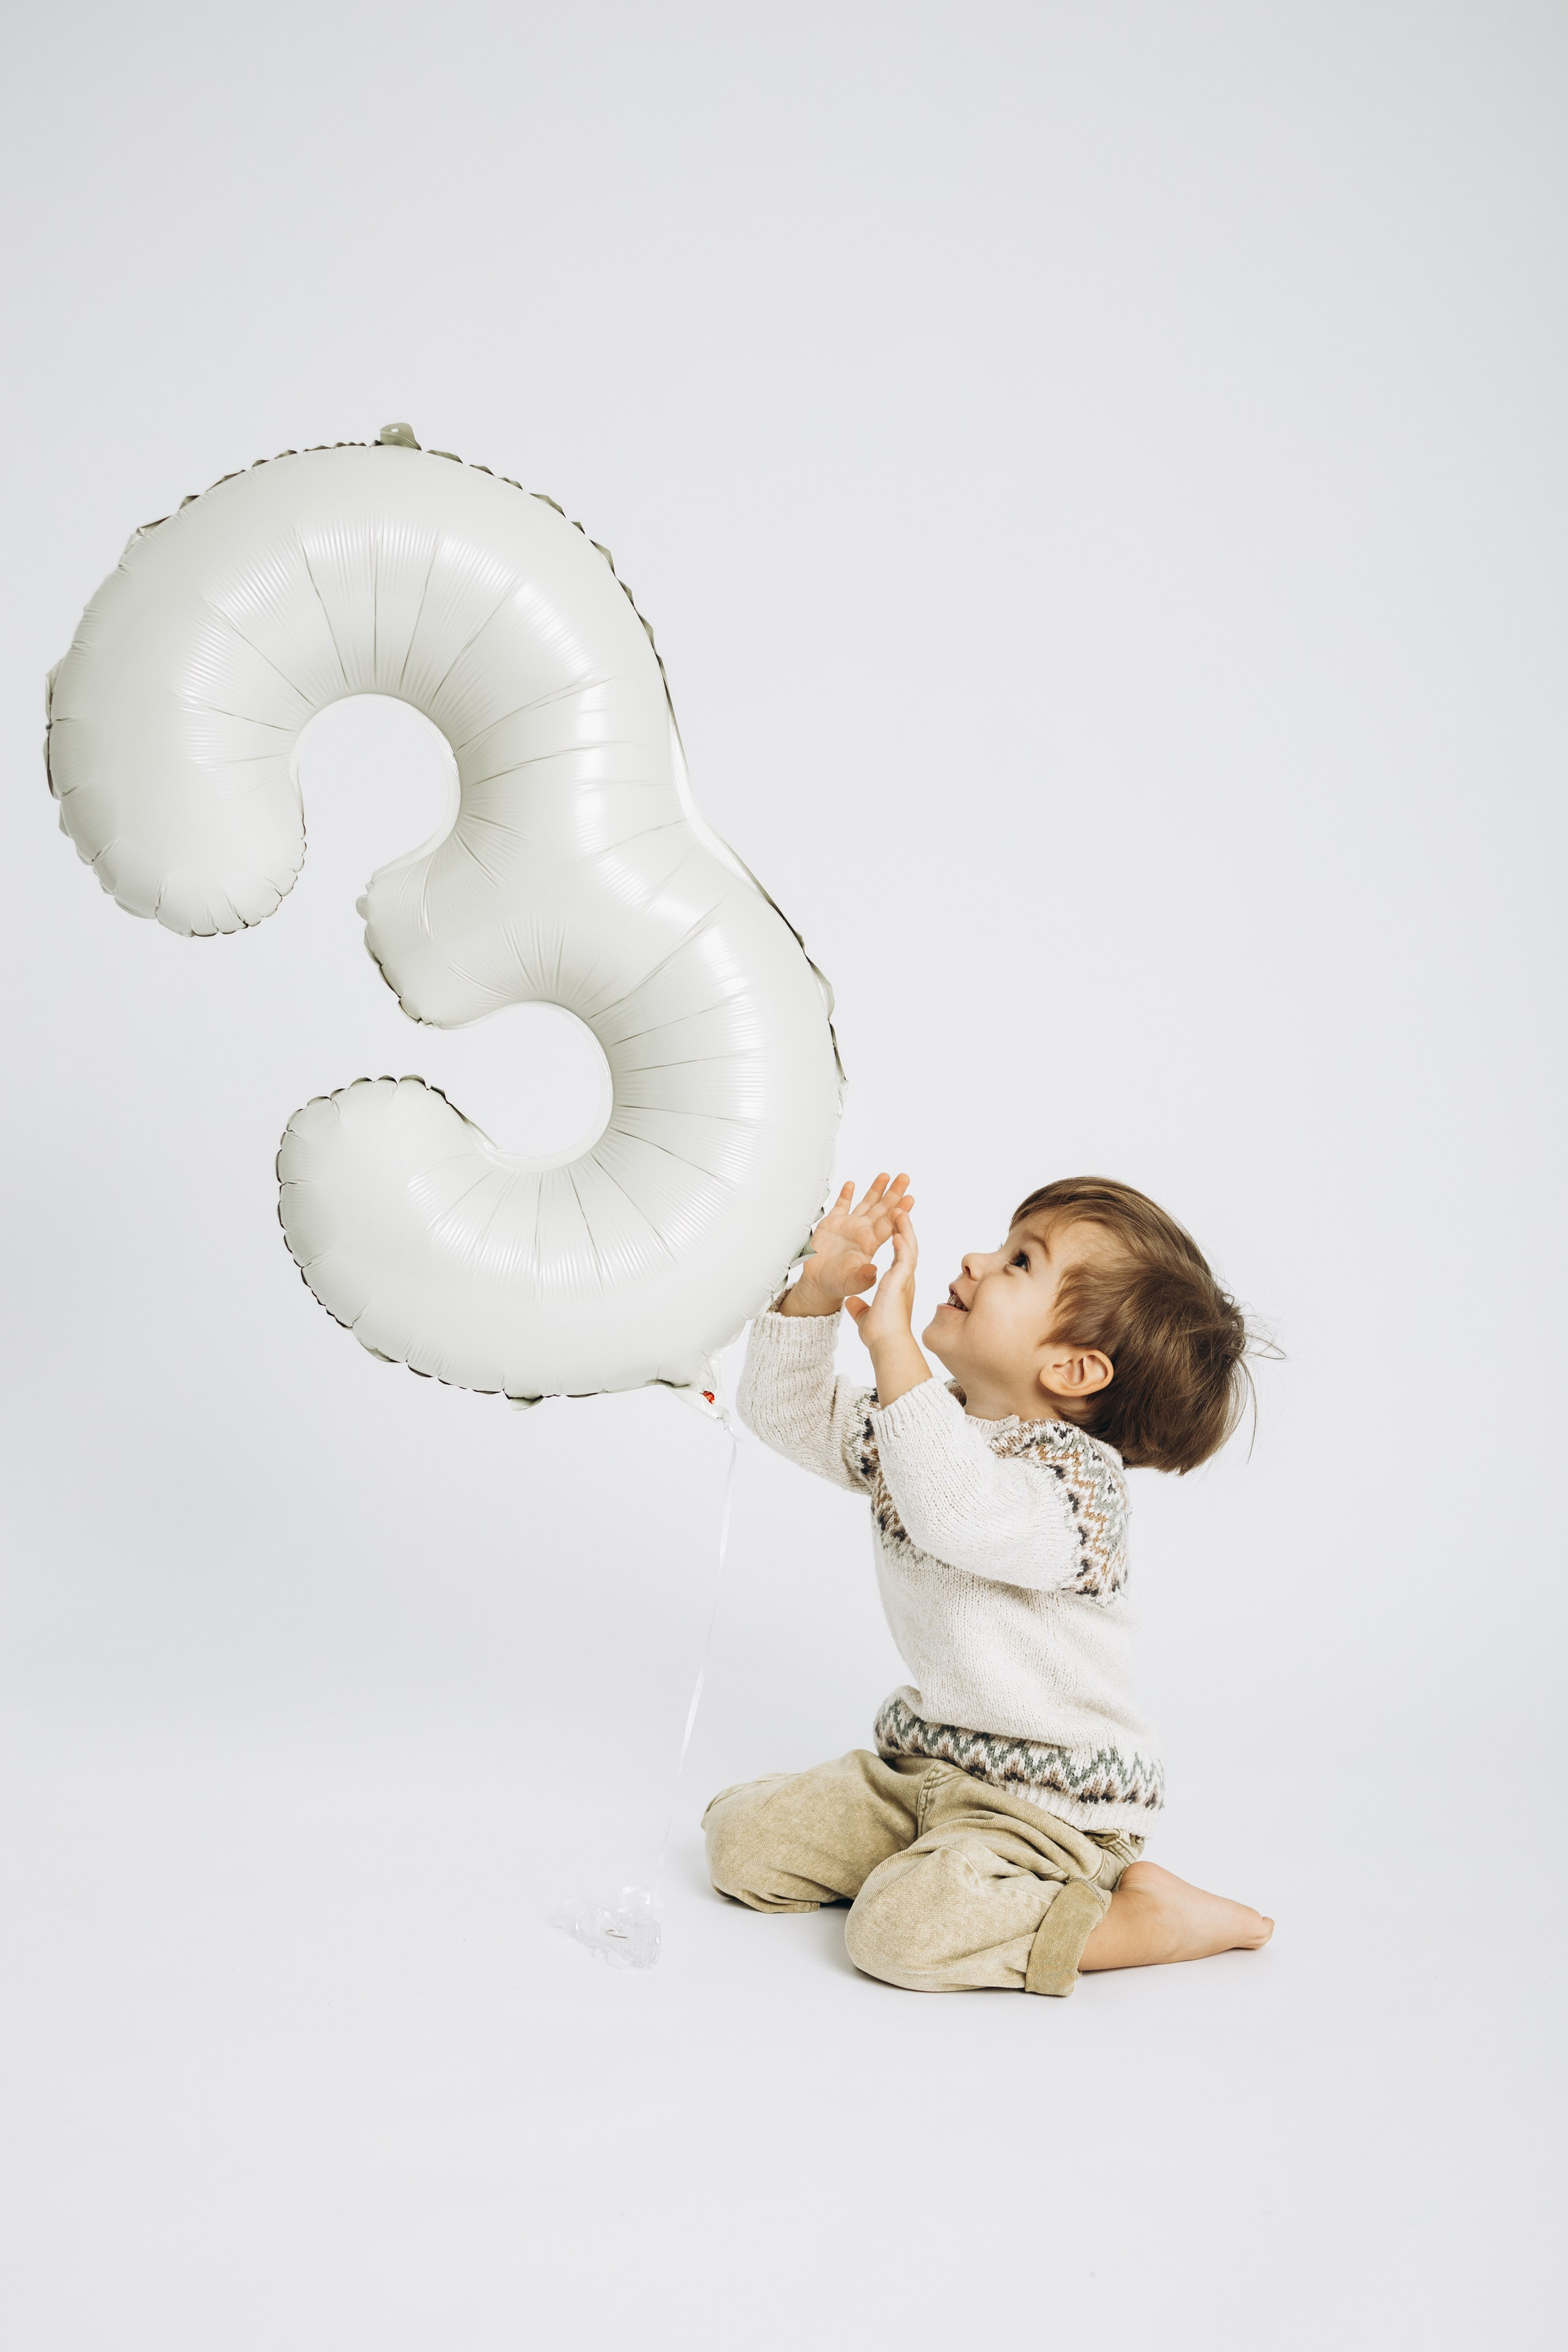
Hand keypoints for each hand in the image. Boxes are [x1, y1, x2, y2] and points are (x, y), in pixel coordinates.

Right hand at [779, 1173, 912, 1315]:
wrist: (819, 1283)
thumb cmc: (838, 1284)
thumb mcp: (852, 1284)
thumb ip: (862, 1278)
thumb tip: (872, 1271)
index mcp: (870, 1244)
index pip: (889, 1224)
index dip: (899, 1211)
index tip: (909, 1199)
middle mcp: (862, 1232)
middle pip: (882, 1209)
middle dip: (894, 1193)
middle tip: (904, 1178)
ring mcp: (849, 1226)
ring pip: (866, 1203)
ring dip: (875, 1189)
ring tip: (885, 1176)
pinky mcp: (832, 1224)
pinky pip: (841, 1205)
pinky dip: (846, 1194)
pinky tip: (852, 1184)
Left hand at [845, 1208, 930, 1405]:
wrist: (886, 1344)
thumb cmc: (879, 1334)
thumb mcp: (864, 1315)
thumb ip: (859, 1307)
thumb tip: (850, 1304)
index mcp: (896, 1283)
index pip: (900, 1255)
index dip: (899, 1238)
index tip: (897, 1226)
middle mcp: (903, 1277)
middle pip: (907, 1244)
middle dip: (905, 1224)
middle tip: (902, 1206)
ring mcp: (904, 1278)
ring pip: (908, 1245)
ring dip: (905, 1226)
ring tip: (901, 1208)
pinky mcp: (901, 1280)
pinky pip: (903, 1256)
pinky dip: (902, 1242)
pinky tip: (898, 1229)